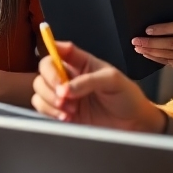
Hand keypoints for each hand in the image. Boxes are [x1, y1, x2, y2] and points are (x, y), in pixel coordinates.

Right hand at [32, 39, 165, 132]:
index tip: (53, 62)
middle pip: (44, 69)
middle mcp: (69, 76)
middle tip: (63, 94)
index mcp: (81, 62)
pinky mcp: (61, 112)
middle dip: (50, 82)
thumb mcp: (113, 80)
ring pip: (39, 88)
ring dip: (49, 99)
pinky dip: (49, 112)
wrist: (132, 124)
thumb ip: (88, 81)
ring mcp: (64, 94)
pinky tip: (66, 117)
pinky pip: (42, 107)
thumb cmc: (127, 97)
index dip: (51, 49)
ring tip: (70, 109)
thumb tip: (65, 89)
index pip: (59, 50)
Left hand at [131, 19, 172, 75]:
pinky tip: (148, 54)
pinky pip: (171, 63)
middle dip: (151, 42)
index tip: (147, 30)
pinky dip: (157, 59)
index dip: (163, 29)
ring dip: (151, 52)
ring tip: (138, 48)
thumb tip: (151, 27)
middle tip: (136, 41)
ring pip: (170, 55)